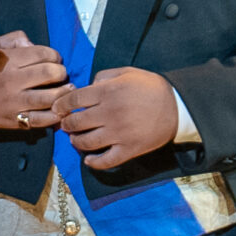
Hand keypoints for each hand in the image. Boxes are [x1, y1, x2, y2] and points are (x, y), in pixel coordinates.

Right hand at [0, 30, 68, 130]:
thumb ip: (15, 39)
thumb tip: (34, 44)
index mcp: (8, 61)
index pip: (42, 54)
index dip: (55, 55)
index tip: (55, 59)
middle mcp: (12, 81)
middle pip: (50, 74)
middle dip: (61, 72)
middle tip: (61, 74)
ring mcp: (14, 103)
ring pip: (50, 98)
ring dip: (65, 93)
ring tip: (68, 89)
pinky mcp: (16, 120)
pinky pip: (42, 119)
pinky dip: (56, 115)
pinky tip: (61, 108)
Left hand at [55, 67, 179, 168]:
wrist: (178, 107)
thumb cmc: (151, 87)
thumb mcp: (128, 73)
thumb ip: (104, 76)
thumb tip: (88, 86)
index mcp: (108, 92)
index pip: (73, 100)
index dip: (61, 105)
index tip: (57, 109)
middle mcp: (109, 113)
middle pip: (76, 122)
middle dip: (66, 124)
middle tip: (66, 125)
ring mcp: (119, 134)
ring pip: (86, 142)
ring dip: (76, 142)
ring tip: (75, 140)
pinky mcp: (129, 149)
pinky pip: (105, 161)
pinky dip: (93, 162)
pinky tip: (88, 159)